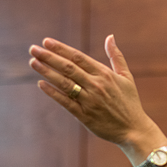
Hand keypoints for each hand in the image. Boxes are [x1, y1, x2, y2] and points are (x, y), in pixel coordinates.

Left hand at [28, 35, 157, 145]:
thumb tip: (110, 37)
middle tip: (33, 49)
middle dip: (49, 57)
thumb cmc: (130, 102)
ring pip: (65, 83)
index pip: (78, 57)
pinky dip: (53, 93)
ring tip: (33, 62)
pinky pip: (66, 102)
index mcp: (105, 74)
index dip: (61, 49)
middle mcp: (96, 85)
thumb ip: (116, 56)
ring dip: (47, 72)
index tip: (46, 41)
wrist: (134, 130)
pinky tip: (41, 85)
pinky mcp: (85, 116)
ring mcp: (90, 101)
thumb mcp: (126, 77)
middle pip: (68, 68)